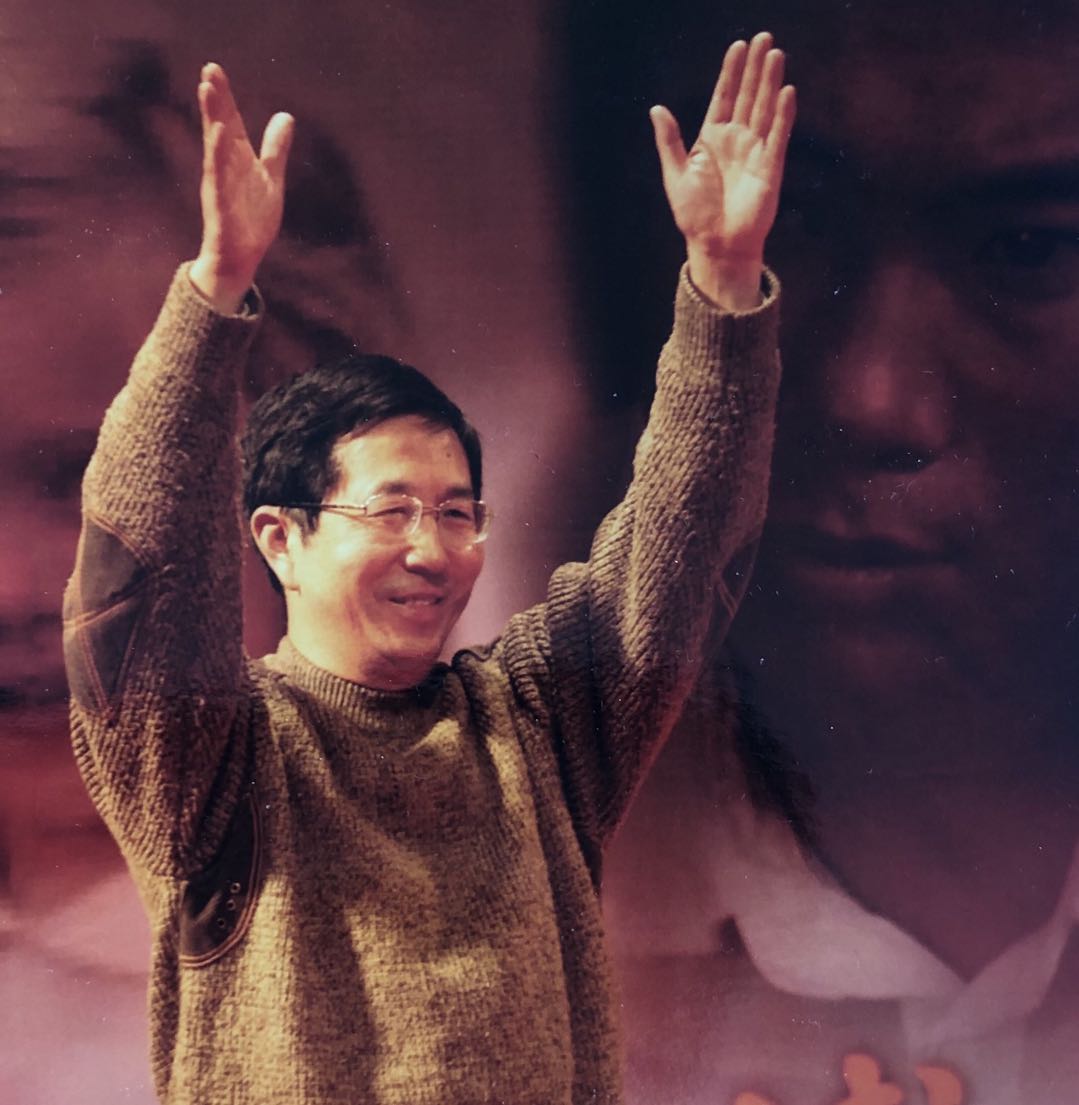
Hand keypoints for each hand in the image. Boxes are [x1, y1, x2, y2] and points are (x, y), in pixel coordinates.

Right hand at [189, 63, 294, 312]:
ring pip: (215, 148)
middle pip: (219, 127)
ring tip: (207, 92)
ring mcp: (220, 185)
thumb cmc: (251, 218)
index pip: (229, 121)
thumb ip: (275, 148)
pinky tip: (218, 138)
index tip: (213, 68)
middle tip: (208, 70)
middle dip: (214, 100)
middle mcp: (224, 167)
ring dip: (212, 120)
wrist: (241, 256)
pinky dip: (218, 159)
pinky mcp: (221, 205)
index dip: (223, 96)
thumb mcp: (270, 178)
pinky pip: (219, 179)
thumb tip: (285, 116)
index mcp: (237, 159)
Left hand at [651, 33, 795, 309]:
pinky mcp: (770, 167)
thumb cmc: (694, 215)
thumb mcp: (675, 174)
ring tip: (776, 54)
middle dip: (755, 68)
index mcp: (712, 139)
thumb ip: (669, 140)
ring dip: (770, 83)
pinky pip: (778, 136)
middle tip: (764, 38)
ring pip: (765, 109)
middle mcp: (736, 140)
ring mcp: (755, 152)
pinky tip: (786, 92)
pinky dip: (783, 115)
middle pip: (749, 96)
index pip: (724, 97)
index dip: (731, 72)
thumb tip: (657, 109)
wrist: (715, 245)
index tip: (738, 46)